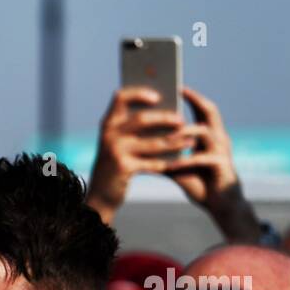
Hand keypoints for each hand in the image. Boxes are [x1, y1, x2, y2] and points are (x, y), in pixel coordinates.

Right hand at [86, 87, 189, 224]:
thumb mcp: (118, 143)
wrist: (100, 195)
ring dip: (174, 142)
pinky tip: (180, 161)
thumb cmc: (116, 164)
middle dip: (165, 119)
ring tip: (189, 141)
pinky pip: (152, 163)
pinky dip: (168, 162)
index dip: (139, 93)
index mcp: (108, 124)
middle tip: (182, 121)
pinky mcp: (123, 168)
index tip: (158, 97)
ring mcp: (115, 152)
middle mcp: (109, 135)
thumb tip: (167, 111)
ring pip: (152, 143)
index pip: (121, 98)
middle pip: (141, 119)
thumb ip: (134, 128)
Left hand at [162, 87, 262, 241]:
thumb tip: (140, 149)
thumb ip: (164, 156)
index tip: (175, 86)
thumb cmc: (201, 183)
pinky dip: (185, 160)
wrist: (222, 205)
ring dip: (184, 131)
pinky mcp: (221, 166)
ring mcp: (222, 150)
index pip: (203, 108)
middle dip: (194, 99)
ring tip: (166, 133)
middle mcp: (219, 138)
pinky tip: (170, 164)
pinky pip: (202, 158)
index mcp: (210, 135)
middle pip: (210, 111)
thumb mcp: (179, 168)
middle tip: (177, 92)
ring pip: (204, 132)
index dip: (191, 96)